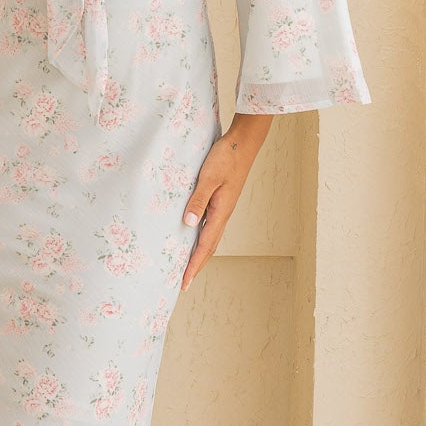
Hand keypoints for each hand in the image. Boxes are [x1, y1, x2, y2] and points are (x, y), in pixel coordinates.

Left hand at [179, 113, 271, 290]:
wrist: (242, 143)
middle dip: (196, 265)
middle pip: (208, 247)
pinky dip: (200, 238)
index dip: (194, 265)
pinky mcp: (221, 200)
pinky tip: (192, 236)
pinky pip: (209, 226)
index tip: (184, 282)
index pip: (205, 246)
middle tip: (183, 282)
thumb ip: (198, 200)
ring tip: (186, 266)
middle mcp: (222, 214)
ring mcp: (222, 208)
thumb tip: (188, 224)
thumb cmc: (225, 158)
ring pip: (209, 238)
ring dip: (199, 253)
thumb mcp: (208, 178)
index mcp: (220, 212)